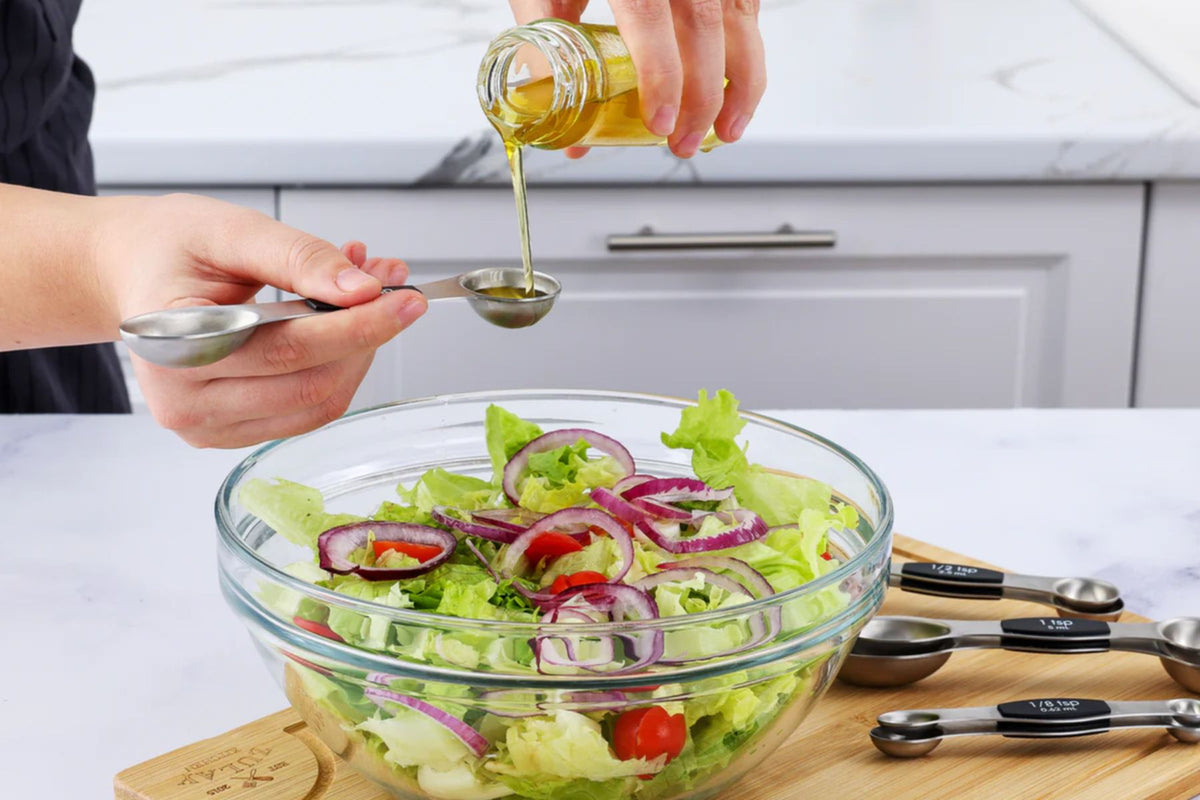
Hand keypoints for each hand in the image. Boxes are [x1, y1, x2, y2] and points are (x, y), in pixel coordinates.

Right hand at [95, 193, 425, 447]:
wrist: (133, 272)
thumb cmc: (170, 247)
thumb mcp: (232, 231)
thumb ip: (299, 258)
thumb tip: (362, 289)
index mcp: (174, 344)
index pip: (288, 349)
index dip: (358, 326)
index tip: (405, 299)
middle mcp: (184, 400)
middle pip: (310, 384)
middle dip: (366, 336)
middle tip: (391, 288)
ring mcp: (206, 425)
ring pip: (316, 405)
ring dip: (358, 355)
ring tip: (365, 299)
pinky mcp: (229, 433)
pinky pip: (305, 413)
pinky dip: (337, 370)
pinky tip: (340, 327)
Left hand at [508, 1, 765, 158]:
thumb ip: (545, 41)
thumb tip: (559, 116)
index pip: (649, 16)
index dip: (660, 75)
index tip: (660, 122)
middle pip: (704, 28)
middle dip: (703, 97)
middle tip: (684, 144)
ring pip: (741, 21)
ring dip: (741, 84)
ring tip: (726, 131)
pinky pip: (749, 11)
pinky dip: (748, 57)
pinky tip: (737, 93)